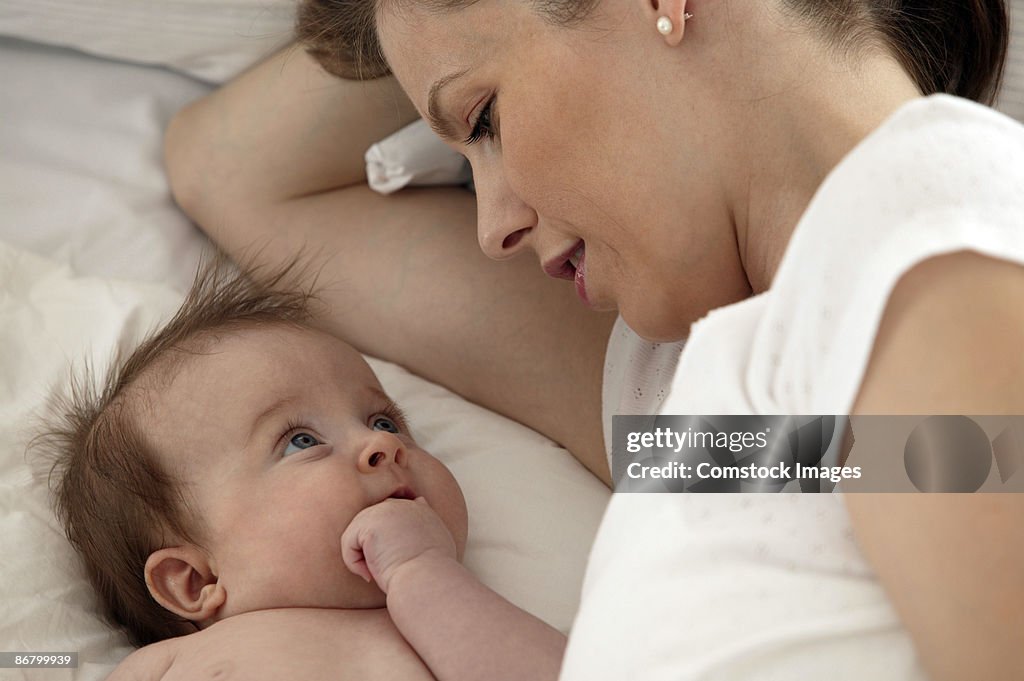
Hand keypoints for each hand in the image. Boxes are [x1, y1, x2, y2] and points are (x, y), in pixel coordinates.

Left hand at [341, 497, 457, 592]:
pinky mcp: (369, 524)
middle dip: (373, 548)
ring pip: (358, 533)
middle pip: (371, 523)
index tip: (399, 558)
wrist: (426, 580)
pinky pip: (349, 542)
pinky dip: (355, 563)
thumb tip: (420, 501)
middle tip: (389, 569)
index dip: (389, 538)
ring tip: (381, 572)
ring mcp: (385, 511)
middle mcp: (402, 504)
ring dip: (364, 557)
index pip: (392, 516)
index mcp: (420, 509)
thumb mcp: (438, 538)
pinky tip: (371, 573)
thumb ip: (426, 519)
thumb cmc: (433, 572)